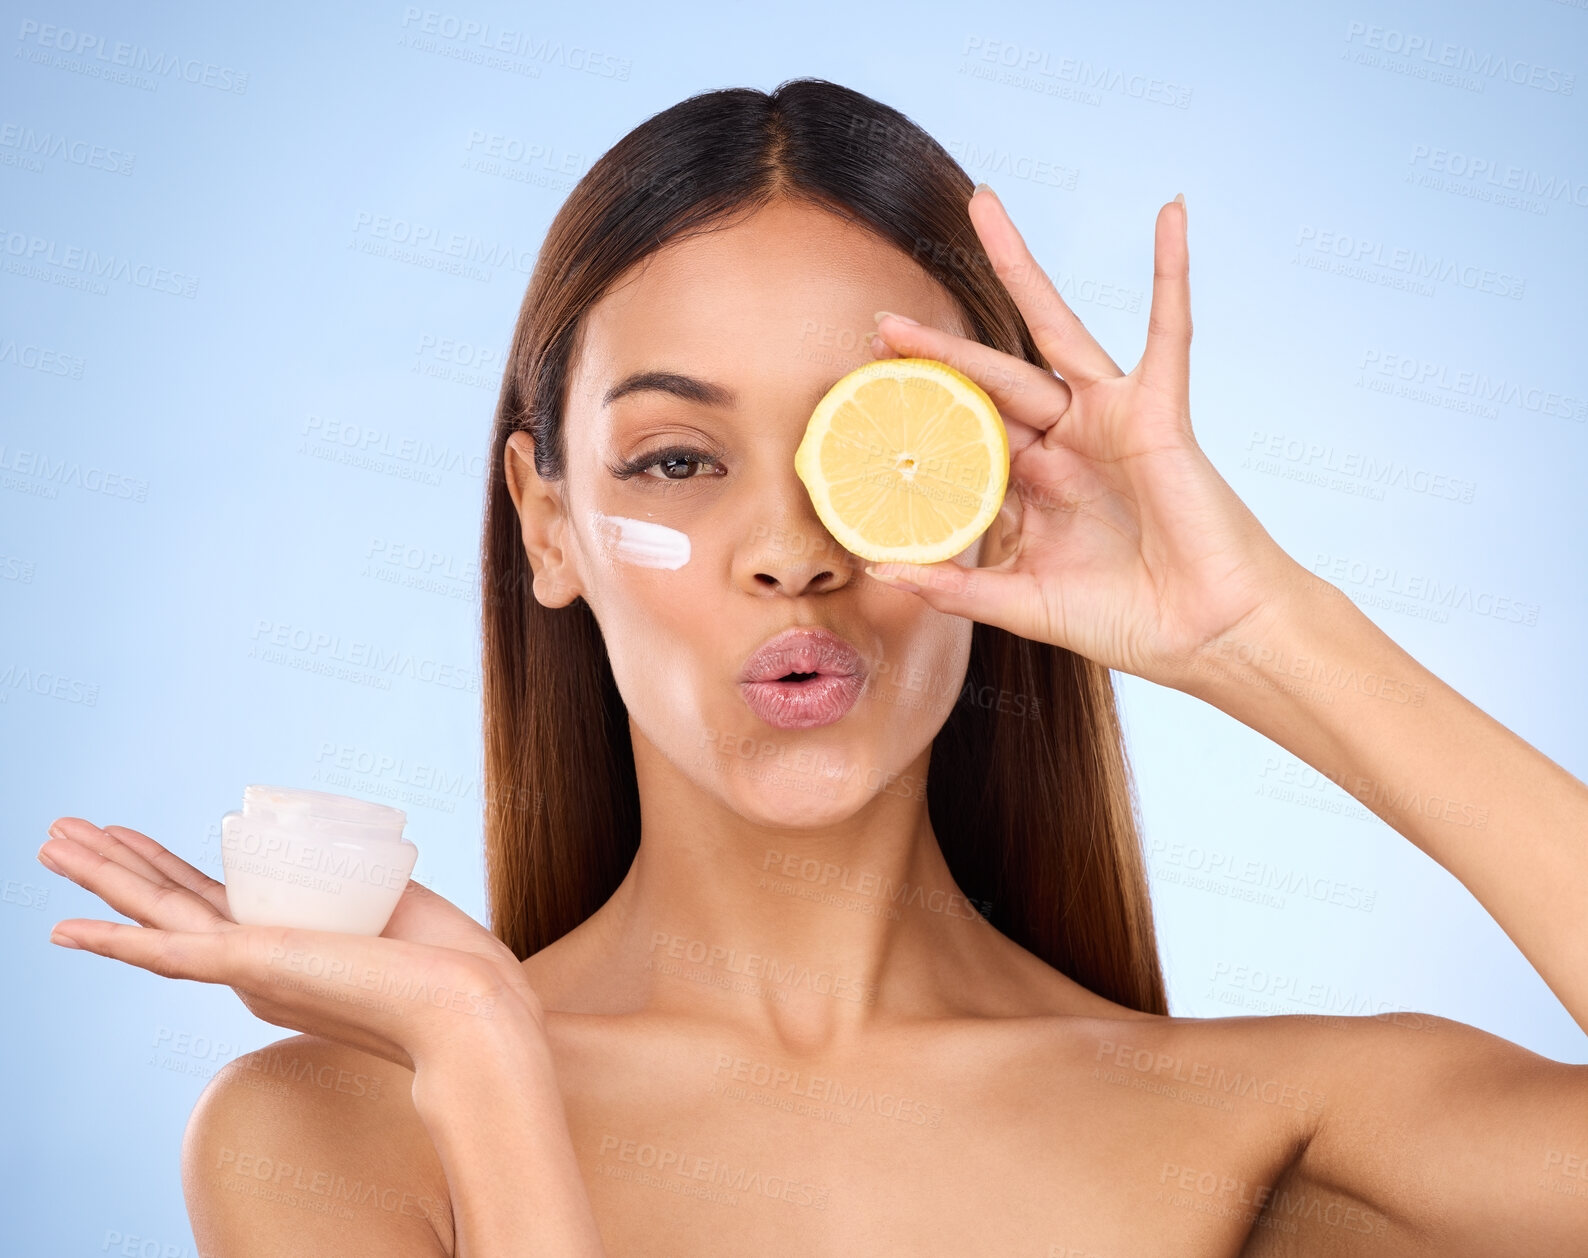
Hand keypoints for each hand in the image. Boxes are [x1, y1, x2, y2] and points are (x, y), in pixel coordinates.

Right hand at [36, 816, 544, 1071]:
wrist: (469, 1006)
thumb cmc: (448, 963)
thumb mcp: (393, 902)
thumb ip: (366, 889)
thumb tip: (366, 866)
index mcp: (282, 946)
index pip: (205, 899)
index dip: (162, 866)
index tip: (127, 836)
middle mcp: (254, 963)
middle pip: (167, 902)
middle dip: (112, 864)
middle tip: (58, 829)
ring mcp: (249, 968)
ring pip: (153, 916)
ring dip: (99, 879)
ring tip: (49, 842)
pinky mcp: (256, 968)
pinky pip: (168, 956)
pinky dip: (113, 943)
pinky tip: (67, 929)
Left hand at [864, 186, 1305, 688]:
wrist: (1208, 635)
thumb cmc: (1126, 620)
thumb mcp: (1023, 603)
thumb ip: (954, 585)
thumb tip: (877, 570)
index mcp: (1029, 488)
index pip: (961, 438)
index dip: (917, 418)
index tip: (860, 402)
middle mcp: (1063, 444)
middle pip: (990, 377)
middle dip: (937, 350)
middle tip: (880, 322)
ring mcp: (1109, 421)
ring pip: (1054, 330)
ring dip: (1021, 267)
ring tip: (985, 206)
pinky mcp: (1159, 411)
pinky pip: (1169, 329)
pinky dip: (1171, 270)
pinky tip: (1168, 214)